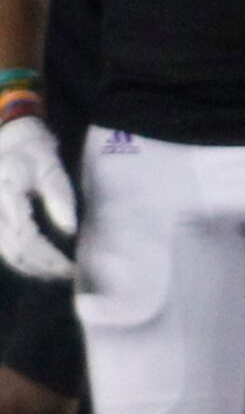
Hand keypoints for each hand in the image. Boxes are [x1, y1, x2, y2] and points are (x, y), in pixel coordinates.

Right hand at [0, 118, 75, 280]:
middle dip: (42, 267)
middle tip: (68, 274)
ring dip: (32, 268)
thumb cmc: (33, 153)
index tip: (70, 267)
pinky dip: (21, 260)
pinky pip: (3, 248)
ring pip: (6, 253)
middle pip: (15, 251)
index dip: (48, 258)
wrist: (9, 139)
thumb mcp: (51, 168)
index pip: (26, 238)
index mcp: (6, 195)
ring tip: (57, 273)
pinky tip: (40, 265)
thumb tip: (69, 230)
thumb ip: (60, 198)